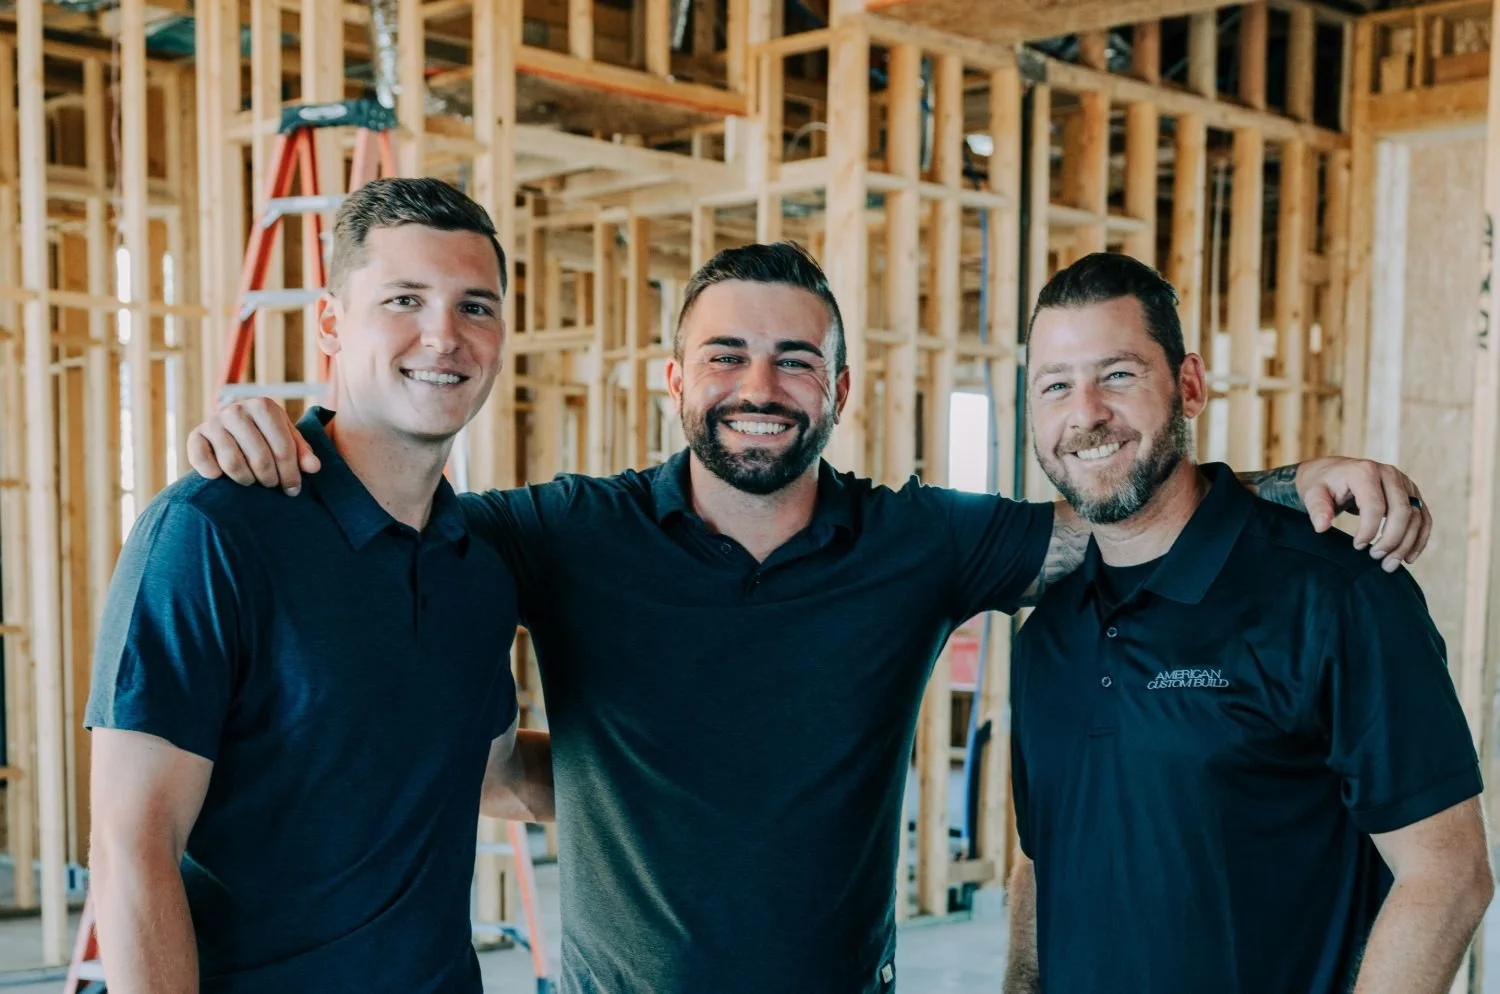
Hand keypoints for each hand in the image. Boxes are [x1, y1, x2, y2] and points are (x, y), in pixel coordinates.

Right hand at [186, 398, 319, 494]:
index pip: (283, 448)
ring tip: (252, 482)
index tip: (293, 489)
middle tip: (272, 486)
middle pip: (259, 457)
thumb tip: (314, 468)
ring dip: (245, 479)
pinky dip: (212, 472)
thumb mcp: (287, 438)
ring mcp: (214, 421)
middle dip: (270, 479)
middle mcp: (237, 410)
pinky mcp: (195, 435)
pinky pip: (201, 459)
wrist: (230, 428)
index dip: (290, 473)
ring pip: (232, 462)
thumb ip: (302, 452)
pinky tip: (221, 478)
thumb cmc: (265, 435)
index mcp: (264, 407)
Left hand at [1296, 457, 1430, 571]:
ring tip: (1389, 564)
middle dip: (1391, 539)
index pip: (1375, 506)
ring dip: (1407, 543)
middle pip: (1402, 511)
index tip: (1357, 546)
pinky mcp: (1412, 494)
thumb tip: (1322, 527)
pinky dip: (1419, 539)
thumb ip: (1317, 509)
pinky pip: (1424, 518)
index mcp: (1365, 471)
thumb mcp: (1313, 493)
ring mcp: (1404, 483)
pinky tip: (1408, 557)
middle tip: (1376, 557)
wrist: (1334, 473)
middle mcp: (1389, 473)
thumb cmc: (1323, 485)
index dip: (1369, 530)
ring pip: (1416, 516)